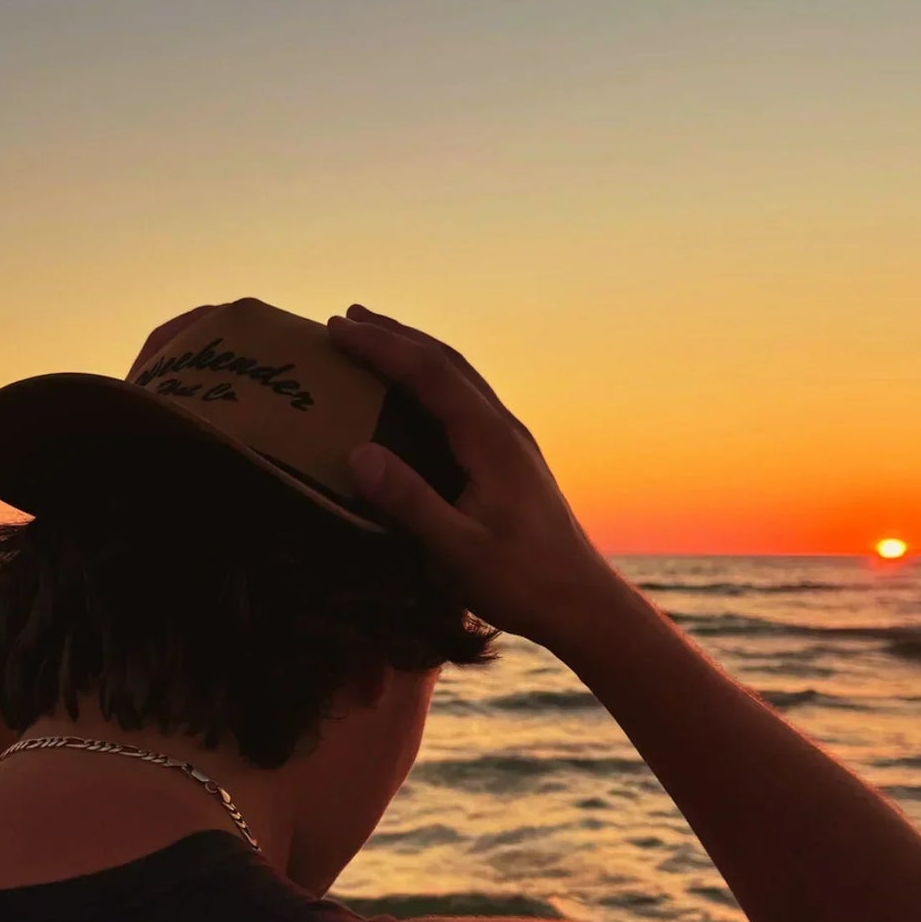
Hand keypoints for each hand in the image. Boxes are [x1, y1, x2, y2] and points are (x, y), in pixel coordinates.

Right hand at [327, 304, 620, 649]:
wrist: (582, 603)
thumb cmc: (523, 582)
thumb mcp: (458, 551)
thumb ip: (409, 502)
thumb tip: (357, 453)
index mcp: (491, 441)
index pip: (429, 373)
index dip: (381, 347)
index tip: (337, 328)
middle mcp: (504, 429)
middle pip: (447, 362)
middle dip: (396, 336)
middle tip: (348, 318)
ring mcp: (511, 443)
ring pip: (460, 378)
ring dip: (415, 354)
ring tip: (376, 341)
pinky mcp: (511, 461)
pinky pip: (465, 402)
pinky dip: (431, 383)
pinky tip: (416, 396)